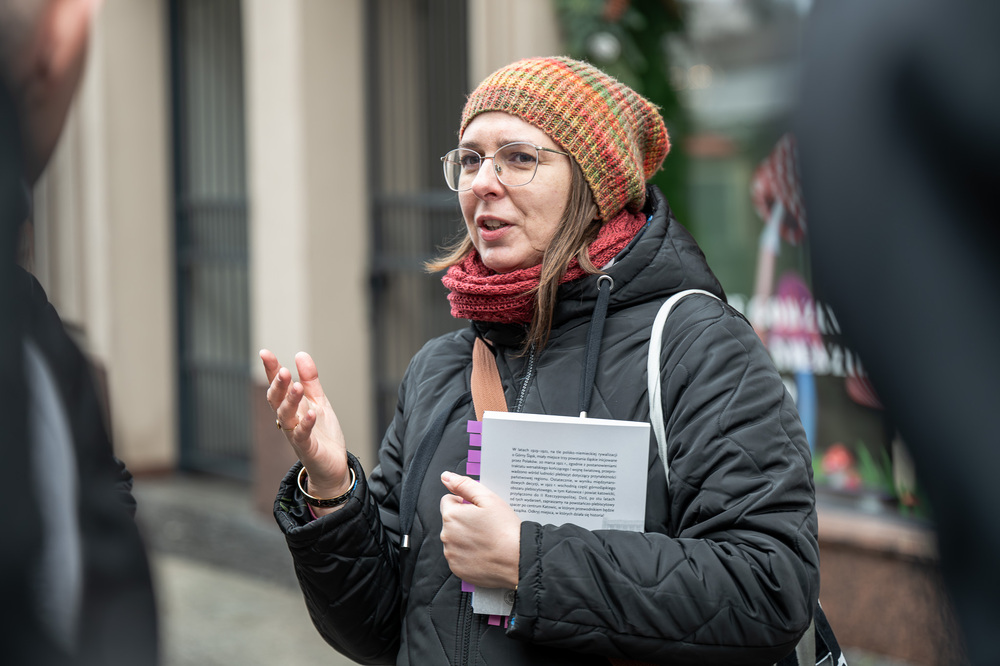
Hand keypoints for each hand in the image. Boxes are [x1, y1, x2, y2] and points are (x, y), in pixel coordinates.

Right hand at [261, 350, 350, 507]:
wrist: (332, 465)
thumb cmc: (322, 434)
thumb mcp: (318, 401)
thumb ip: (311, 380)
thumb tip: (300, 354)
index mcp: (291, 407)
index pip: (277, 386)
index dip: (270, 370)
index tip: (265, 353)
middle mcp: (289, 420)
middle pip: (277, 401)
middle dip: (278, 385)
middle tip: (283, 370)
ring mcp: (296, 435)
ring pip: (286, 416)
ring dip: (290, 401)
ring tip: (297, 386)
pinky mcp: (307, 448)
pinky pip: (302, 435)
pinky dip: (305, 424)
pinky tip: (310, 413)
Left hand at [440, 471, 520, 588]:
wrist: (517, 559)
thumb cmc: (505, 529)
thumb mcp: (488, 498)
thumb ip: (464, 485)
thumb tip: (446, 477)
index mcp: (451, 515)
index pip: (448, 501)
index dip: (464, 503)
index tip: (478, 511)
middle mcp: (446, 535)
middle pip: (450, 521)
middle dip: (464, 520)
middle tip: (485, 525)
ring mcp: (451, 554)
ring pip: (454, 539)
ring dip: (465, 538)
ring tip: (486, 539)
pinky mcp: (457, 568)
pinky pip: (458, 556)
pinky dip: (467, 554)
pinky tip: (483, 552)